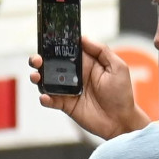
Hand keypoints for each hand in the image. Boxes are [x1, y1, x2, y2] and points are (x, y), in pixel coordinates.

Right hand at [30, 38, 150, 140]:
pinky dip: (45, 98)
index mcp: (86, 64)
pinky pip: (50, 100)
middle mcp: (74, 76)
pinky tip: (45, 97)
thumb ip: (102, 51)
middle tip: (36, 60)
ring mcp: (68, 90)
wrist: (119, 120)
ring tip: (36, 77)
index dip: (56, 46)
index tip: (48, 41)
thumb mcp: (117, 67)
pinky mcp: (64, 105)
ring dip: (38, 77)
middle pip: (52, 65)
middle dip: (40, 60)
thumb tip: (83, 38)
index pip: (67, 51)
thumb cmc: (121, 94)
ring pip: (47, 81)